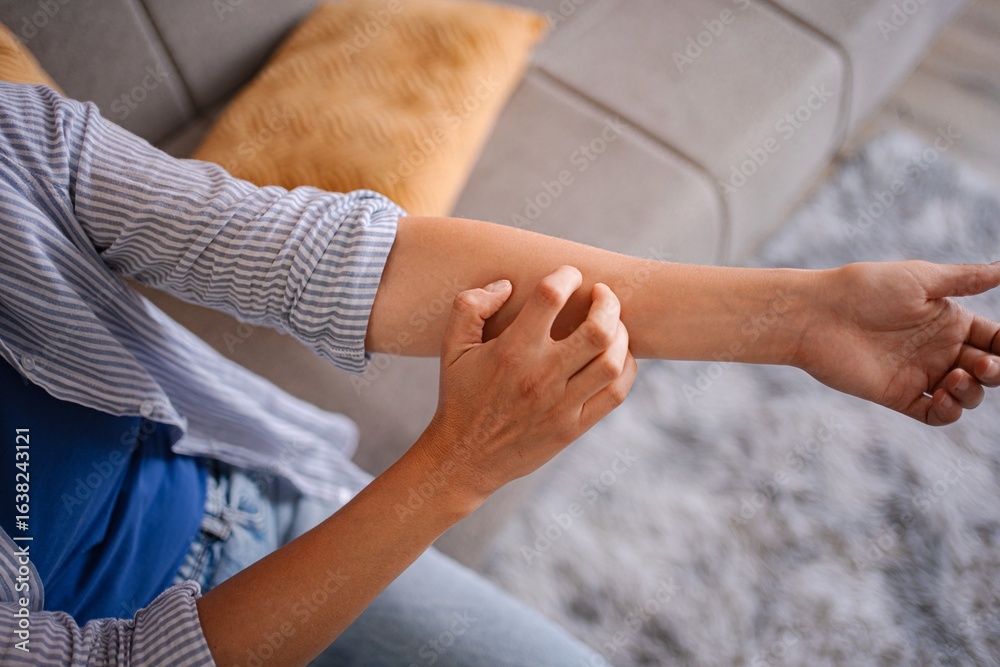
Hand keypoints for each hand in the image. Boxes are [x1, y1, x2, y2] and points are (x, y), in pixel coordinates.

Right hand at [414, 266, 637, 505]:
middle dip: (608, 302)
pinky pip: (615, 393)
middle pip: (597, 330)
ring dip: (621, 334)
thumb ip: (470, 306)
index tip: (569, 275)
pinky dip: (625, 368)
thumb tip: (507, 285)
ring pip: (612, 361)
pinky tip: (617, 356)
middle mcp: (540, 376)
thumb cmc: (459, 396)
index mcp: (511, 351)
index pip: (550, 297)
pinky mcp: (573, 427)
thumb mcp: (452, 347)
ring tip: (612, 324)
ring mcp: (560, 404)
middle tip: (603, 294)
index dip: (566, 276)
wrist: (464, 457)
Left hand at [795, 261, 999, 424]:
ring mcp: (919, 374)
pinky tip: (943, 397)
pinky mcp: (898, 395)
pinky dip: (948, 412)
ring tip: (956, 377)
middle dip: (995, 371)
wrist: (817, 315)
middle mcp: (938, 349)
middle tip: (983, 365)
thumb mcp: (921, 278)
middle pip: (986, 370)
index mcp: (949, 320)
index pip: (995, 340)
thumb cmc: (865, 289)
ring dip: (972, 392)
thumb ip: (965, 279)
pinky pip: (934, 414)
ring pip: (965, 395)